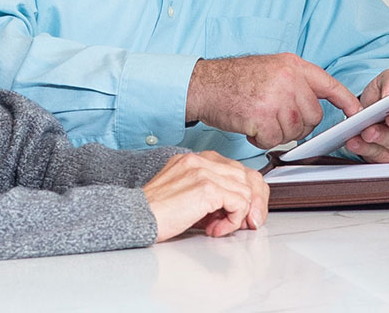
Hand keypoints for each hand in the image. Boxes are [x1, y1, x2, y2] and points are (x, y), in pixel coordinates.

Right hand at [142, 151, 269, 241]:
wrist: (136, 218)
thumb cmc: (155, 212)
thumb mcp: (187, 196)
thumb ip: (211, 194)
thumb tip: (237, 207)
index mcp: (194, 159)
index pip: (236, 168)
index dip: (246, 192)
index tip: (243, 213)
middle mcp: (200, 160)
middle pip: (247, 176)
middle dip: (251, 204)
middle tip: (243, 223)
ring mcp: (203, 171)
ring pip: (246, 190)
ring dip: (238, 215)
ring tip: (218, 227)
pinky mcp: (206, 188)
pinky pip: (239, 203)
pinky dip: (232, 221)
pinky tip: (214, 229)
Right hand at [187, 53, 361, 148]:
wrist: (203, 84)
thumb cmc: (233, 80)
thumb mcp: (270, 68)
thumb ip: (294, 82)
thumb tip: (314, 104)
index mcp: (292, 65)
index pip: (329, 84)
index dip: (346, 100)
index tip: (357, 113)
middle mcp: (288, 78)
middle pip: (313, 116)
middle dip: (297, 123)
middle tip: (275, 117)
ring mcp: (276, 97)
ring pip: (295, 130)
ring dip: (277, 131)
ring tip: (258, 117)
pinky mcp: (263, 116)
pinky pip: (275, 140)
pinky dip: (263, 139)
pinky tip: (250, 125)